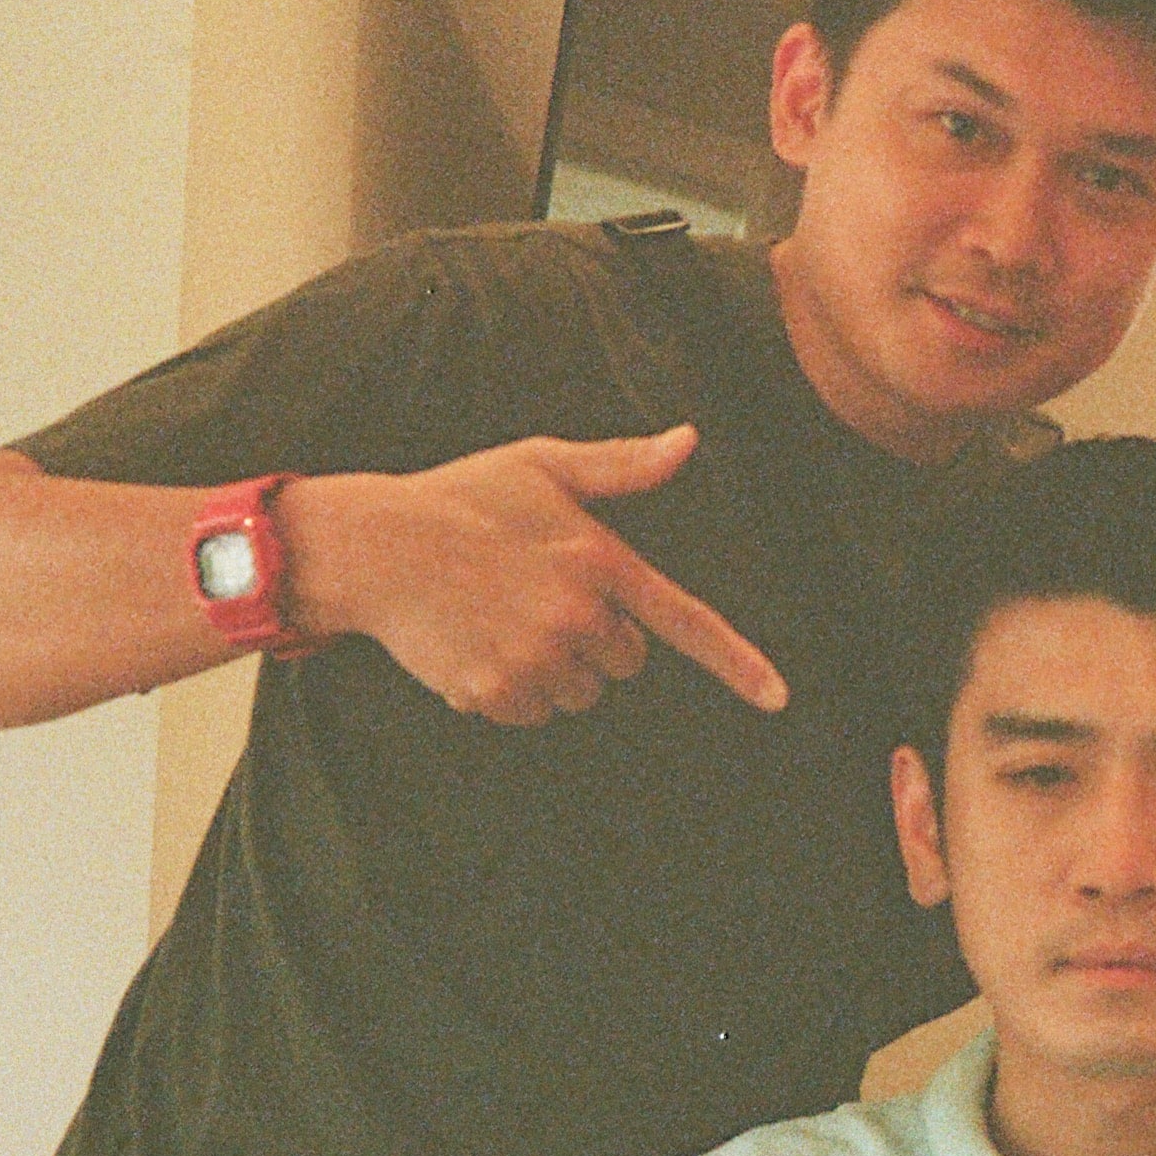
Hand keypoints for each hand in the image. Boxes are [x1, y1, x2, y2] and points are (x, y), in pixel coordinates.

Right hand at [311, 425, 787, 724]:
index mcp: (599, 560)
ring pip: (579, 694)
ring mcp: (535, 657)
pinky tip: (478, 645)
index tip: (779, 698)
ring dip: (554, 671)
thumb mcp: (543, 464)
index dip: (737, 664)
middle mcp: (576, 615)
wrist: (377, 546)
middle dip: (596, 642)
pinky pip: (531, 713)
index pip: (684, 620)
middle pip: (625, 663)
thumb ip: (621, 465)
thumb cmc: (464, 498)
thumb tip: (688, 442)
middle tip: (539, 599)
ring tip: (503, 619)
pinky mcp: (495, 691)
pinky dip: (511, 691)